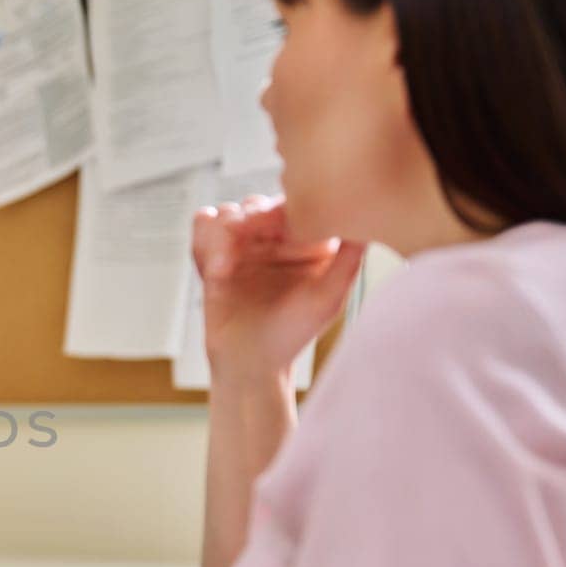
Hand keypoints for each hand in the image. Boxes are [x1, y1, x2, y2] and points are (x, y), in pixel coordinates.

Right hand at [191, 196, 366, 385]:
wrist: (249, 363)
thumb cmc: (293, 334)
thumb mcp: (329, 298)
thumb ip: (349, 259)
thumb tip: (362, 218)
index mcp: (307, 242)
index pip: (294, 206)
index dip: (282, 211)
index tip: (278, 232)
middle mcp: (275, 239)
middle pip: (258, 203)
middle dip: (250, 218)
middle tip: (244, 239)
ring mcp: (243, 246)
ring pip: (228, 211)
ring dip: (223, 232)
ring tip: (225, 266)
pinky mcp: (213, 255)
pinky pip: (203, 223)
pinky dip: (205, 239)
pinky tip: (216, 270)